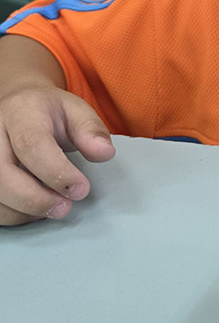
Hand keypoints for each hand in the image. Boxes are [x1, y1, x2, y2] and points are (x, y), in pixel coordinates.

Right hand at [0, 85, 114, 225]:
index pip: (32, 144)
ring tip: (54, 206)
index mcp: (20, 112)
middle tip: (65, 207)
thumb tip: (104, 152)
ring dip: (24, 210)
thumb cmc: (46, 112)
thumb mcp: (75, 111)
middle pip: (4, 174)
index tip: (80, 190)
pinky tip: (36, 209)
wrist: (17, 107)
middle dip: (36, 199)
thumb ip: (90, 131)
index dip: (57, 172)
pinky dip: (14, 215)